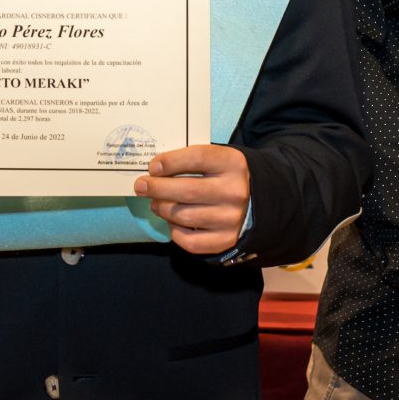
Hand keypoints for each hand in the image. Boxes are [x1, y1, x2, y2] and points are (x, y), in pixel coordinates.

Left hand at [134, 145, 249, 254]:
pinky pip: (190, 241)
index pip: (197, 158)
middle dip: (157, 188)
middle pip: (186, 190)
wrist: (257, 200)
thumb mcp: (217, 159)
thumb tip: (154, 172)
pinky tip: (172, 221)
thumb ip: (190, 160)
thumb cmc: (225, 176)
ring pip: (183, 216)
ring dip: (162, 209)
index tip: (153, 166)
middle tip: (141, 186)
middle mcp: (234, 192)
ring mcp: (231, 219)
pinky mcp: (226, 240)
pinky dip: (174, 231)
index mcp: (233, 164)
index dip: (170, 162)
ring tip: (155, 204)